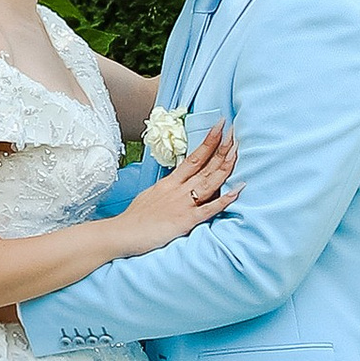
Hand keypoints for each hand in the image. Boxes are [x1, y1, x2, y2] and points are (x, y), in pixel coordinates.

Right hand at [115, 118, 234, 249]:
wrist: (121, 233)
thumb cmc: (134, 219)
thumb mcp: (150, 196)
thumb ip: (166, 190)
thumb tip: (174, 185)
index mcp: (170, 183)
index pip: (193, 158)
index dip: (208, 142)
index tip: (219, 127)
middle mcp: (178, 189)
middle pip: (204, 165)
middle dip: (221, 147)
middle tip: (233, 130)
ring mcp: (183, 204)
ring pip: (209, 181)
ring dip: (225, 165)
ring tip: (237, 149)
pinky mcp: (186, 221)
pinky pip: (209, 209)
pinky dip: (225, 199)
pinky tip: (238, 190)